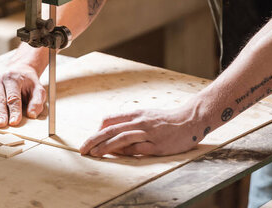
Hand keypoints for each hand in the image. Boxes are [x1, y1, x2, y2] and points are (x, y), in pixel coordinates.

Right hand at [0, 63, 45, 127]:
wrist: (19, 70)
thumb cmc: (28, 82)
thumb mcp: (37, 89)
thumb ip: (37, 101)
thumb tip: (32, 114)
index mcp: (14, 78)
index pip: (13, 96)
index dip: (14, 110)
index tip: (14, 121)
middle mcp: (0, 79)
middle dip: (0, 113)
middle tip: (1, 125)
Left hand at [80, 102, 205, 157]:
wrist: (189, 120)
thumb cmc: (166, 120)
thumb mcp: (147, 116)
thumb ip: (131, 124)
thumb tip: (114, 135)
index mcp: (136, 114)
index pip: (111, 120)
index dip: (98, 130)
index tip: (92, 140)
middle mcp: (140, 122)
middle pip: (112, 129)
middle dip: (94, 139)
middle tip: (82, 149)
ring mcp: (148, 133)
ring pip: (122, 138)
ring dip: (106, 146)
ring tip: (94, 154)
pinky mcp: (156, 145)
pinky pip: (138, 148)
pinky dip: (126, 152)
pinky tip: (117, 157)